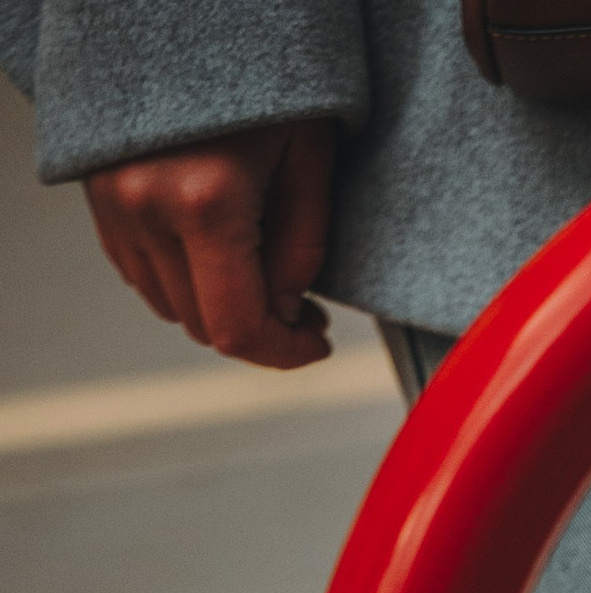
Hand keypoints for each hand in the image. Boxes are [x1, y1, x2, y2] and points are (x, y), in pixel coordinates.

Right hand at [83, 120, 336, 371]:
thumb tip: (289, 308)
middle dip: (257, 330)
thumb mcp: (308, 151)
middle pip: (199, 324)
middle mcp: (144, 205)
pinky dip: (178, 276)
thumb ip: (302, 243)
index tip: (315, 342)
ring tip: (260, 273)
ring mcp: (111, 198)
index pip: (235, 328)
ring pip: (166, 302)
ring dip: (215, 304)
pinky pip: (136, 267)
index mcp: (204, 200)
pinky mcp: (94, 189)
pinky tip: (216, 248)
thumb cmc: (258, 61)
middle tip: (300, 310)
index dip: (282, 352)